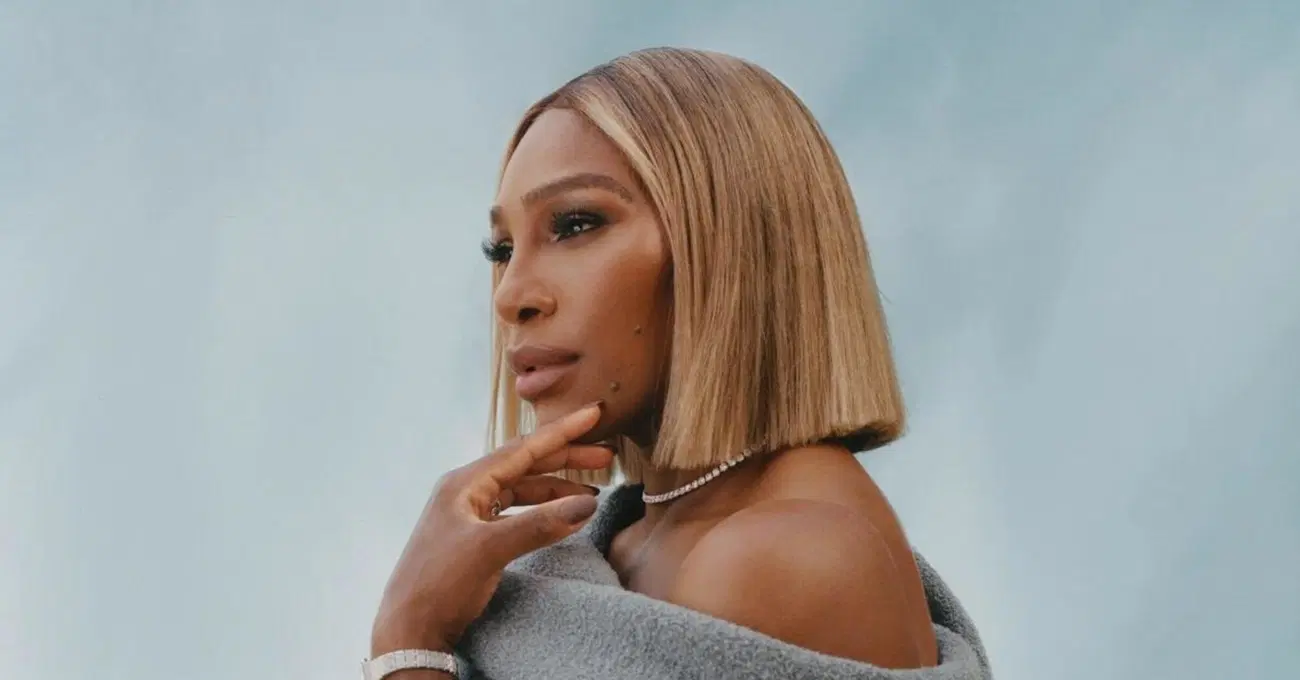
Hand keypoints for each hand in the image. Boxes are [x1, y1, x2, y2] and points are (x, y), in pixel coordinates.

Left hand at [370, 402, 612, 655]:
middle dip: (566, 460)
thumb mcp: (490, 550)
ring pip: (522, 490)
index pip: (522, 448)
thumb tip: (588, 504)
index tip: (592, 414)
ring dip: (556, 489)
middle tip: (605, 457)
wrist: (408, 629)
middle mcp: (466, 491)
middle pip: (525, 465)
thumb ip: (540, 524)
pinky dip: (542, 512)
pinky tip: (562, 517)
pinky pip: (515, 512)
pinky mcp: (473, 536)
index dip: (561, 433)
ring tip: (591, 494)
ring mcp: (469, 514)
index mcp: (465, 483)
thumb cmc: (438, 585)